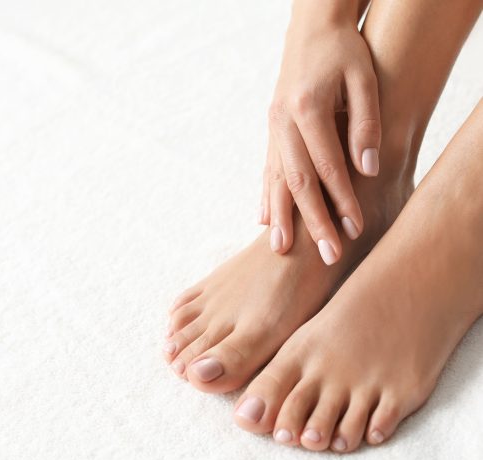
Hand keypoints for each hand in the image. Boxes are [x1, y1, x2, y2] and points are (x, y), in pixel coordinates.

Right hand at [260, 4, 380, 264]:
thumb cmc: (343, 53)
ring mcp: (273, 129)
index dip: (342, 200)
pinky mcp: (271, 133)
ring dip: (280, 217)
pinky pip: (267, 170)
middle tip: (325, 255)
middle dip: (312, 222)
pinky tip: (264, 219)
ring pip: (276, 180)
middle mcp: (283, 123)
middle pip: (298, 182)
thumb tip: (368, 170)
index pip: (328, 166)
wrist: (311, 31)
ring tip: (280, 250)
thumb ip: (366, 125)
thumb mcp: (365, 80)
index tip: (354, 229)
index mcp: (307, 108)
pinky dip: (266, 196)